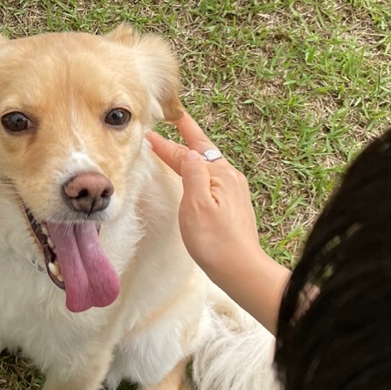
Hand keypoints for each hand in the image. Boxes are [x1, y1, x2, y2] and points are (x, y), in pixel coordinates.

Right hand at [147, 112, 288, 331]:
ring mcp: (235, 192)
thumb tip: (189, 152)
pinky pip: (214, 177)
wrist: (241, 270)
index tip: (149, 134)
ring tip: (183, 141)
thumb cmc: (215, 241)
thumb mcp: (197, 205)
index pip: (188, 153)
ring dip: (195, 151)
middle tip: (176, 118)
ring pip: (210, 164)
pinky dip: (201, 168)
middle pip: (204, 151)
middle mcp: (230, 178)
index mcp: (220, 175)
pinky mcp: (234, 205)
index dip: (167, 144)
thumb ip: (192, 174)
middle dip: (188, 135)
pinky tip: (197, 174)